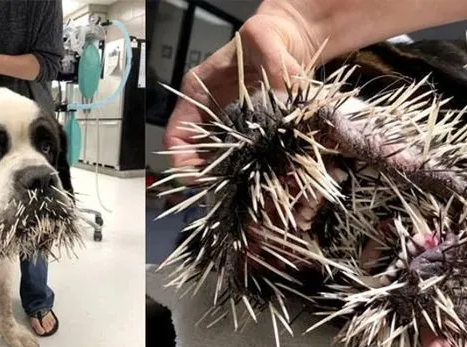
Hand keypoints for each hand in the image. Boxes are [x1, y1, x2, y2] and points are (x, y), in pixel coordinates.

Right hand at [163, 0, 327, 174]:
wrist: (289, 38)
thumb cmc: (266, 34)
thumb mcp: (264, 38)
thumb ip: (273, 63)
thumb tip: (286, 90)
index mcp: (198, 93)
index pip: (177, 134)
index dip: (181, 160)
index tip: (198, 178)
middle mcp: (210, 114)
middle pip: (198, 156)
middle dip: (210, 177)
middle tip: (229, 191)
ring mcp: (231, 125)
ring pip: (223, 162)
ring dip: (233, 178)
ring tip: (251, 190)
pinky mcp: (253, 133)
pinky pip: (249, 157)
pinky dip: (256, 170)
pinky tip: (272, 177)